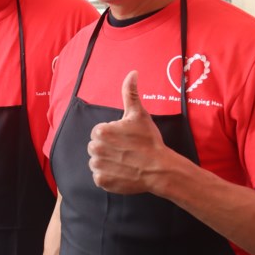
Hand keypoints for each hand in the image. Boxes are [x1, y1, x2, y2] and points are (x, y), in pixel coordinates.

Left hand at [87, 71, 167, 194]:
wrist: (160, 168)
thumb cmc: (149, 140)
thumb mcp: (139, 114)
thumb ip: (130, 93)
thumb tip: (132, 73)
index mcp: (101, 131)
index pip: (98, 132)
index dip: (111, 135)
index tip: (124, 139)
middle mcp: (95, 148)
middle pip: (95, 146)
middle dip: (108, 148)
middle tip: (125, 150)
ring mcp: (98, 166)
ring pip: (96, 161)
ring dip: (107, 162)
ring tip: (124, 161)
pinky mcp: (102, 181)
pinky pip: (99, 177)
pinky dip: (108, 176)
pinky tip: (121, 172)